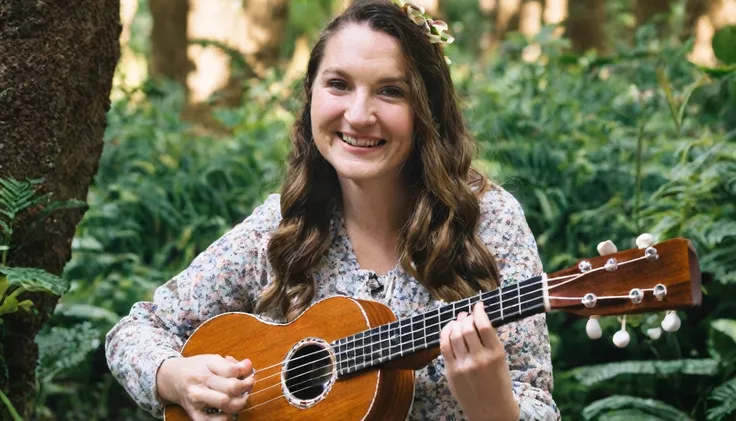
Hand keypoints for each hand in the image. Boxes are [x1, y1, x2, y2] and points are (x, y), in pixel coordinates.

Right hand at [156, 354, 254, 420]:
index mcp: (205, 368)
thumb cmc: (195, 368)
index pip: (232, 371)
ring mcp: (197, 401)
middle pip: (231, 388)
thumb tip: (249, 365)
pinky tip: (229, 413)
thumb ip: (231, 364)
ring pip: (225, 404)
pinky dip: (225, 419)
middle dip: (246, 387)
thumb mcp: (212, 359)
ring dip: (239, 402)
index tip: (249, 374)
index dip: (246, 373)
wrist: (171, 378)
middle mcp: (200, 384)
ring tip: (241, 398)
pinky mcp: (195, 415)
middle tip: (248, 386)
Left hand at [440, 302, 519, 420]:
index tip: (478, 306)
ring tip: (458, 321)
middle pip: (466, 328)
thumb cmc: (498, 383)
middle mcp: (479, 359)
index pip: (484, 325)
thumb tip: (476, 318)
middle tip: (466, 315)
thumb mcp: (501, 360)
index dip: (479, 311)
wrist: (491, 410)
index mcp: (496, 354)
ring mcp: (463, 365)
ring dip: (455, 323)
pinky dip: (445, 333)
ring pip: (454, 335)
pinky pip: (444, 346)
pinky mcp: (451, 371)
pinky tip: (449, 330)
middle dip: (465, 317)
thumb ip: (489, 341)